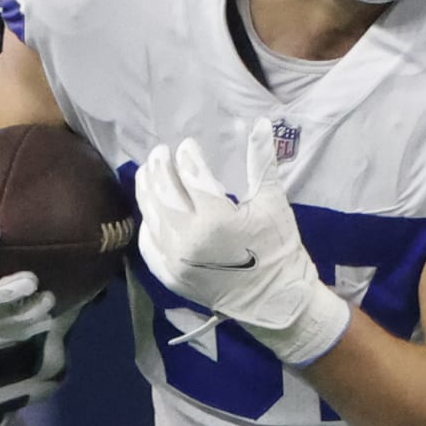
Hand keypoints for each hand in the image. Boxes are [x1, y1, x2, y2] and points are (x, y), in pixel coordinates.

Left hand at [136, 119, 350, 365]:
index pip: (190, 175)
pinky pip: (149, 244)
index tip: (188, 145)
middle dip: (160, 166)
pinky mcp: (170, 277)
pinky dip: (148, 223)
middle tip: (160, 152)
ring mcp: (175, 260)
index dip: (188, 156)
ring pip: (150, 216)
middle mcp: (188, 238)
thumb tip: (258, 122)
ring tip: (148, 172)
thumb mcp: (273, 203)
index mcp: (215, 218)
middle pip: (163, 192)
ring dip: (147, 190)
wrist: (276, 302)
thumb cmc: (279, 249)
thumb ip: (261, 161)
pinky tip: (151, 210)